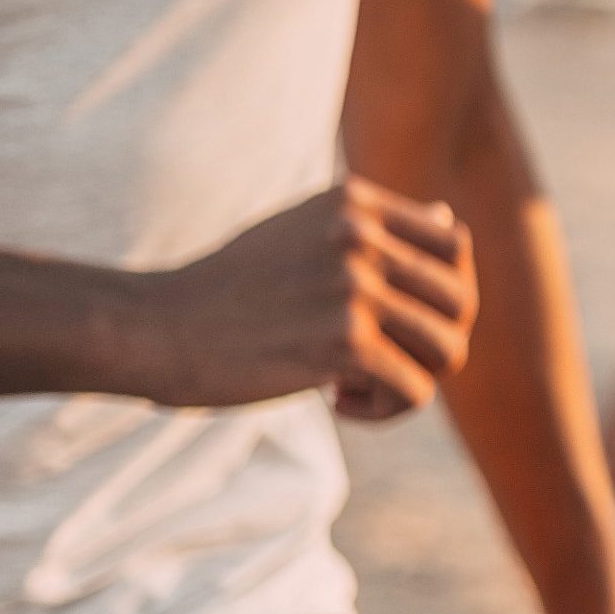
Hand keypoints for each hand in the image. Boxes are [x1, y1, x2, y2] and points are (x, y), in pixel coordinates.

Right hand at [138, 180, 475, 420]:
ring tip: (356, 385)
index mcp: (356, 203)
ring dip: (410, 380)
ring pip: (449, 350)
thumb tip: (447, 217)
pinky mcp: (346, 341)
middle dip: (429, 344)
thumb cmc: (229, 288)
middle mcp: (362, 236)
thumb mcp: (301, 232)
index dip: (442, 293)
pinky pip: (416, 390)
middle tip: (378, 362)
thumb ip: (372, 228)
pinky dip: (385, 410)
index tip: (395, 321)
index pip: (455, 245)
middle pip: (461, 303)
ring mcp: (355, 286)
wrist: (153, 327)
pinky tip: (336, 402)